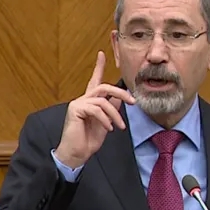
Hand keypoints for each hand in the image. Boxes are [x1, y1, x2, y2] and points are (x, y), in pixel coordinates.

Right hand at [55, 51, 134, 168]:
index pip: (95, 80)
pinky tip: (108, 128)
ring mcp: (78, 104)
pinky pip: (96, 109)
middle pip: (104, 87)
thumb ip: (111, 108)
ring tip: (119, 126)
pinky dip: (105, 119)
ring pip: (102, 100)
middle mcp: (83, 100)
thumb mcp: (106, 122)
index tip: (102, 54)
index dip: (98, 67)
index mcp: (89, 101)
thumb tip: (119, 97)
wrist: (76, 155)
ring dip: (115, 114)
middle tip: (133, 101)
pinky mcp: (75, 110)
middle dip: (121, 92)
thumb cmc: (88, 140)